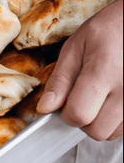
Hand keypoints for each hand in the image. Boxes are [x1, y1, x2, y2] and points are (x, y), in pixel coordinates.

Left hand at [37, 0, 122, 140]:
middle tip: (82, 100)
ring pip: (114, 133)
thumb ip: (60, 80)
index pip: (79, 115)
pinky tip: (113, 100)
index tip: (65, 103)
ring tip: (100, 98)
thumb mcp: (75, 47)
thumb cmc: (108, 30)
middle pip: (98, 131)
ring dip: (102, 122)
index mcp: (104, 72)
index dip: (66, 113)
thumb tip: (46, 107)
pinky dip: (117, 120)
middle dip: (83, 120)